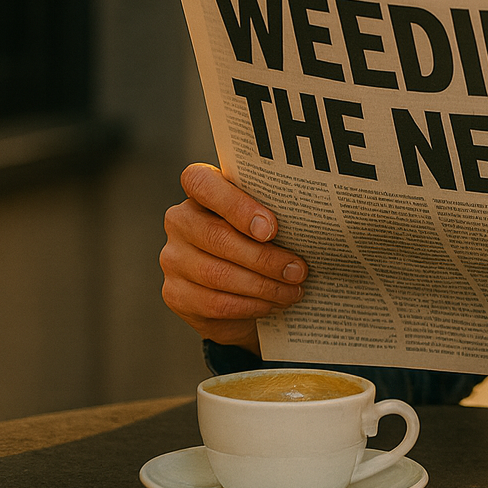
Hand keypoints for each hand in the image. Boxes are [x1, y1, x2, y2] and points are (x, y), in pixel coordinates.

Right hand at [160, 163, 307, 355]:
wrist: (241, 292)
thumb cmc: (261, 243)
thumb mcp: (268, 222)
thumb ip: (276, 214)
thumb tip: (313, 225)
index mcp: (202, 192)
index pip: (202, 182)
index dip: (236, 205)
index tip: (271, 228)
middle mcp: (180, 220)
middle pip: (217, 236)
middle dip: (264, 257)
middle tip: (299, 270)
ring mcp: (173, 258)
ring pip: (217, 273)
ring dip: (263, 285)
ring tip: (293, 290)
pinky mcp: (176, 293)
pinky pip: (215, 302)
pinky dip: (251, 305)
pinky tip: (273, 304)